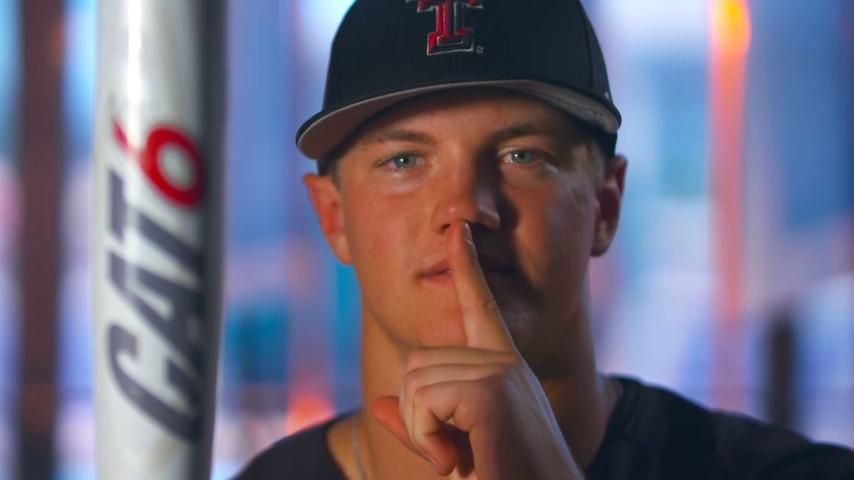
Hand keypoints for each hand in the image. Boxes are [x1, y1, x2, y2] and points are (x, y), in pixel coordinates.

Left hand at [371, 222, 582, 478]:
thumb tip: (375, 404)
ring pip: (415, 382)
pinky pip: (423, 402)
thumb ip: (416, 424)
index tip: (461, 232)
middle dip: (417, 415)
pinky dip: (427, 440)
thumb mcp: (454, 450)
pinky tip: (457, 462)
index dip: (467, 269)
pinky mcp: (491, 392)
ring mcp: (501, 372)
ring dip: (423, 431)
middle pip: (417, 362)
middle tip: (454, 452)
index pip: (480, 307)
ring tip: (462, 458)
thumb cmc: (505, 479)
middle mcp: (505, 361)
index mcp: (503, 368)